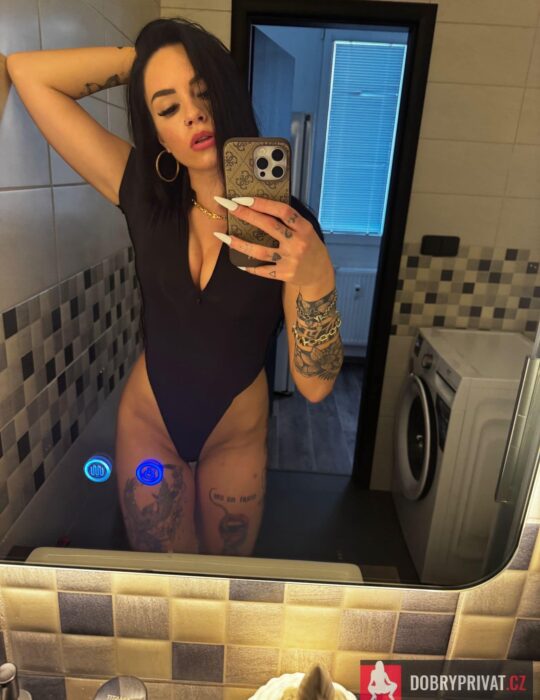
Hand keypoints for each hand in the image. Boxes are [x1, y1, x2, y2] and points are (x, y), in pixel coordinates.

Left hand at [213, 196, 332, 286]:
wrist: (320, 274)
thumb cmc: (309, 247)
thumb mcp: (306, 230)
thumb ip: (290, 220)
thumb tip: (262, 204)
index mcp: (304, 228)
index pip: (282, 211)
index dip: (262, 203)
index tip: (243, 197)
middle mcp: (297, 243)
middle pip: (268, 226)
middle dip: (245, 214)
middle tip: (227, 205)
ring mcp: (290, 260)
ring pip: (259, 251)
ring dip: (238, 243)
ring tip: (221, 236)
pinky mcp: (284, 274)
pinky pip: (262, 270)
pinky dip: (249, 267)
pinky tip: (237, 262)